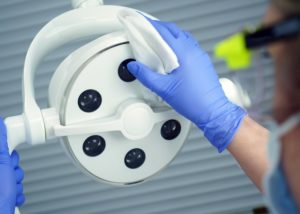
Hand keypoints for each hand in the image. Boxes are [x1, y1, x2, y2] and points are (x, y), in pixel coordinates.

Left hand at [0, 118, 24, 212]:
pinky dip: (15, 192)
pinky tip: (12, 196)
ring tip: (10, 189)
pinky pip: (12, 188)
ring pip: (12, 176)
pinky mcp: (3, 193)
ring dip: (16, 183)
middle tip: (9, 176)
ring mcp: (0, 182)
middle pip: (8, 163)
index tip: (10, 159)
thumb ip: (0, 142)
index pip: (4, 149)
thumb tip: (0, 123)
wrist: (2, 213)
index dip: (10, 154)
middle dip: (14, 170)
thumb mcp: (0, 162)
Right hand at [127, 19, 245, 151]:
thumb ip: (146, 76)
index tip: (142, 22)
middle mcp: (194, 51)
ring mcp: (201, 56)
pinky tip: (173, 52)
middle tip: (148, 28)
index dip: (152, 25)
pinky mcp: (204, 62)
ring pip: (184, 37)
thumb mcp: (164, 89)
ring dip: (170, 35)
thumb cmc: (193, 101)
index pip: (165, 32)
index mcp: (184, 54)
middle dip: (160, 27)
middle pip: (175, 31)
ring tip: (159, 39)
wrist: (213, 111)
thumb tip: (134, 67)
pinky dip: (179, 43)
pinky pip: (190, 46)